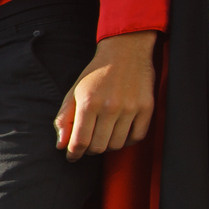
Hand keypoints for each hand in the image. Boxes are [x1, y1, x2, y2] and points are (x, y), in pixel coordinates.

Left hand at [55, 32, 157, 158]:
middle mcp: (110, 107)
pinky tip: (119, 133)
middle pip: (98, 147)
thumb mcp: (74, 93)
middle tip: (88, 144)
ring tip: (103, 136)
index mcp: (89, 103)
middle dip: (89, 150)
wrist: (126, 52)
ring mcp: (131, 108)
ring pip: (117, 145)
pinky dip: (127, 141)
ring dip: (107, 145)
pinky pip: (136, 137)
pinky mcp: (147, 107)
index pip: (80, 142)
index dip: (73, 154)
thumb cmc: (96, 74)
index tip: (72, 156)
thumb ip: (64, 119)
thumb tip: (61, 145)